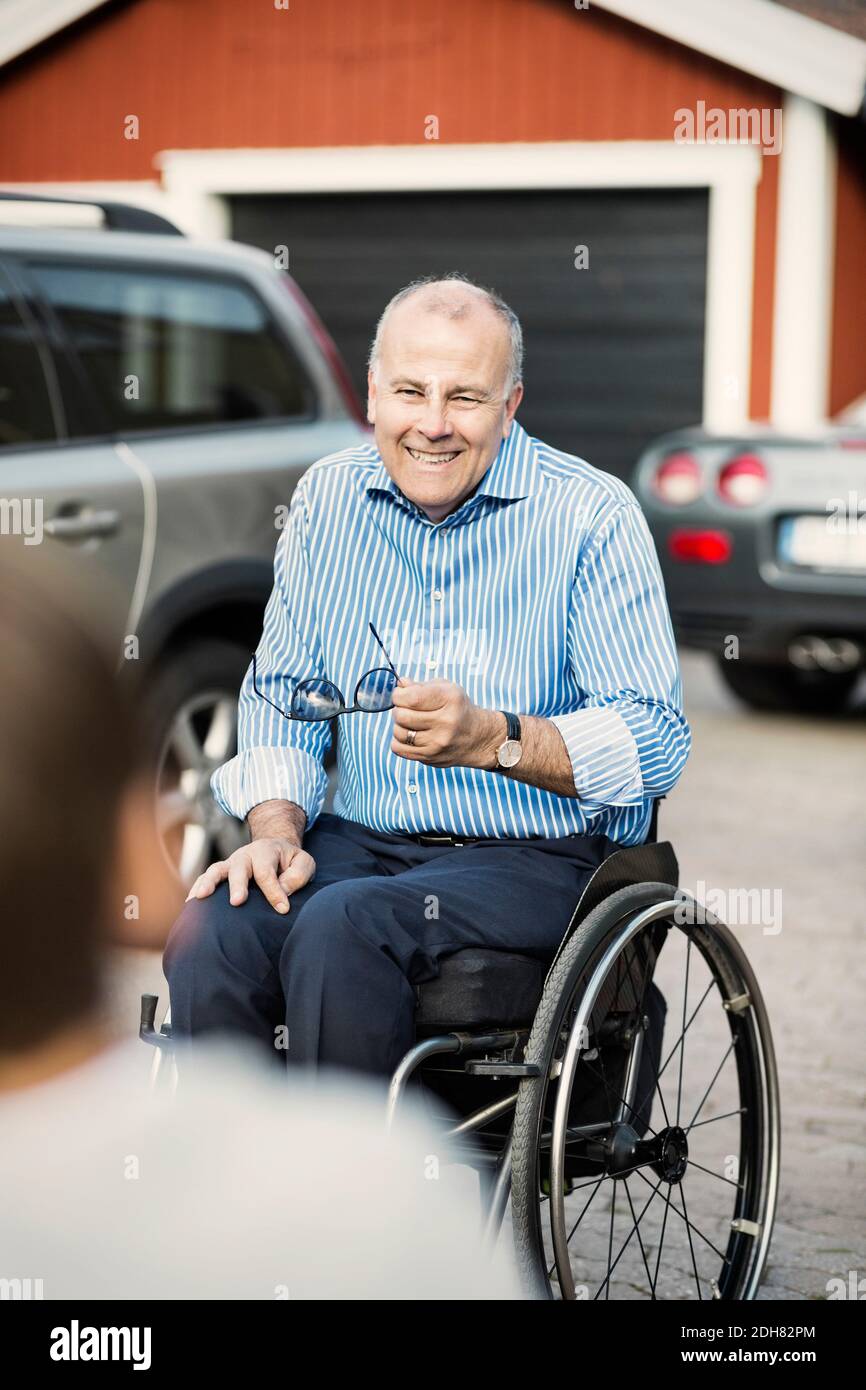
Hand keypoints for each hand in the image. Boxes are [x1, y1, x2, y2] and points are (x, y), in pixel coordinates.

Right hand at [185, 838, 315, 913]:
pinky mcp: (221, 873)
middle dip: (238, 885)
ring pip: (216, 870)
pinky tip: (191, 903)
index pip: (267, 872)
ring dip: (208, 883)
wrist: (274, 849)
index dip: (274, 892)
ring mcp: (230, 864)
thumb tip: (283, 892)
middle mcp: (245, 855)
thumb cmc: (290, 862)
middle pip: (239, 868)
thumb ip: (298, 875)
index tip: (282, 909)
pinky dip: (197, 888)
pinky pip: (205, 878)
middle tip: (237, 901)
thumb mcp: (303, 863)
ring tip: (200, 897)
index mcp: (266, 851)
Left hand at [391, 678, 502, 768]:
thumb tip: (400, 685)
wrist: (478, 738)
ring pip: (399, 733)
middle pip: (402, 716)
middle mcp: (445, 722)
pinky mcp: (431, 757)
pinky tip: (410, 735)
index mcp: (449, 699)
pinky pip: (399, 749)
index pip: (411, 698)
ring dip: (399, 726)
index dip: (398, 695)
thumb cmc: (458, 709)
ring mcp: (438, 742)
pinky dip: (399, 741)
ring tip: (409, 722)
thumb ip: (420, 685)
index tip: (400, 695)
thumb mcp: (446, 689)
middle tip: (405, 709)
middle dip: (398, 710)